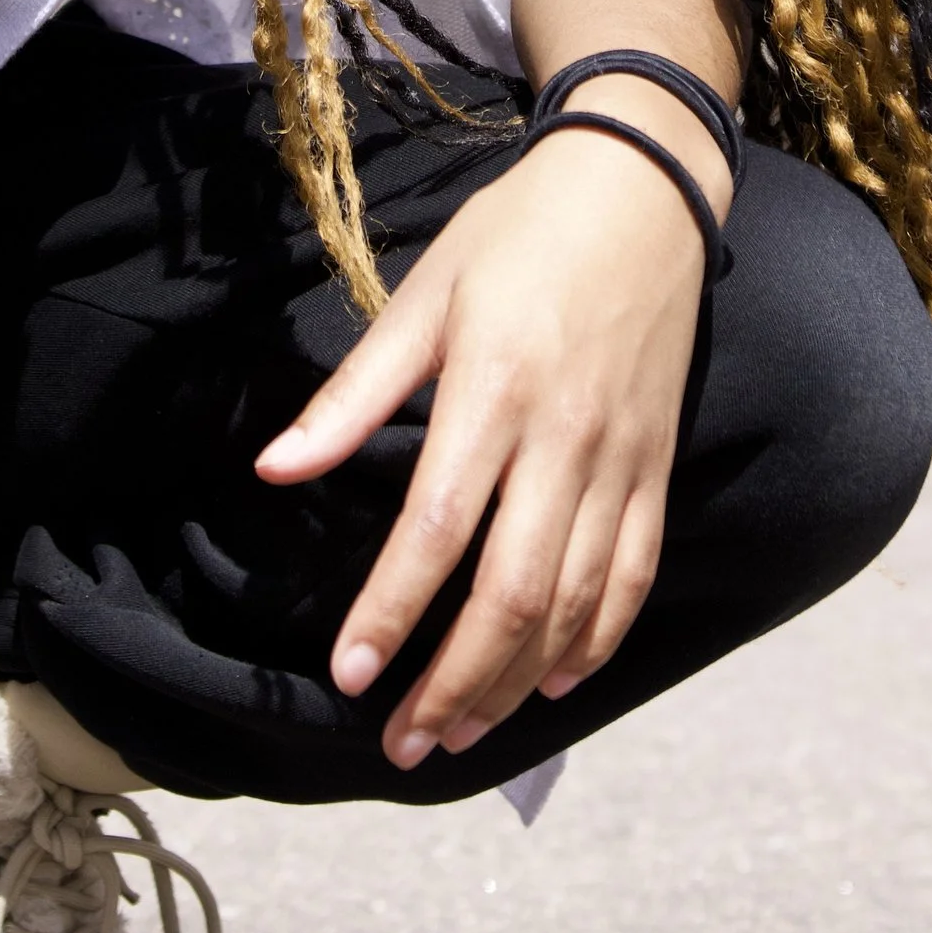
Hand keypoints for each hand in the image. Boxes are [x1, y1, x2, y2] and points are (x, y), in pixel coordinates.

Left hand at [253, 113, 718, 770]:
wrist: (643, 190)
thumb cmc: (517, 234)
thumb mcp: (424, 295)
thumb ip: (353, 395)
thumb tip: (273, 471)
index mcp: (494, 390)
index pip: (438, 528)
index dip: (394, 609)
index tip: (351, 673)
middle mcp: (565, 438)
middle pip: (512, 592)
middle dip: (453, 680)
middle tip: (401, 742)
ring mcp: (621, 458)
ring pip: (573, 602)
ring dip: (513, 681)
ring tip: (459, 732)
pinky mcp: (659, 466)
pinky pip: (632, 576)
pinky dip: (596, 642)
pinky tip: (552, 683)